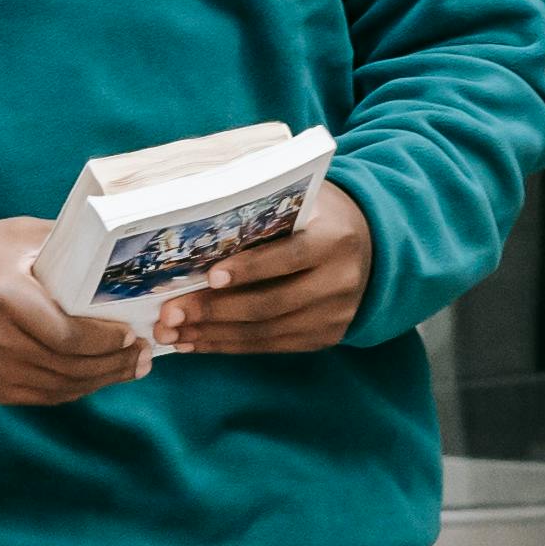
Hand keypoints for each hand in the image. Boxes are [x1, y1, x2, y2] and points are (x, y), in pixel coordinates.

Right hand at [0, 218, 158, 407]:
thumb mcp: (16, 235)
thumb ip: (66, 246)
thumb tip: (121, 255)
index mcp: (3, 294)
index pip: (66, 333)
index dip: (106, 341)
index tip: (132, 333)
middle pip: (68, 365)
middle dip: (114, 364)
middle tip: (143, 356)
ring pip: (59, 387)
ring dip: (100, 381)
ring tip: (129, 368)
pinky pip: (40, 397)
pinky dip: (73, 389)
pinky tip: (94, 377)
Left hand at [150, 184, 374, 359]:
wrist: (374, 246)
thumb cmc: (319, 214)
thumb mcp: (305, 199)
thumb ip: (265, 208)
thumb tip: (197, 219)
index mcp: (334, 239)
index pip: (288, 258)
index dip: (249, 269)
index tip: (210, 276)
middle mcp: (339, 282)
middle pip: (270, 304)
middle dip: (214, 311)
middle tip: (170, 315)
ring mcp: (334, 315)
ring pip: (265, 332)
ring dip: (213, 335)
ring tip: (172, 333)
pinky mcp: (324, 337)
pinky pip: (270, 346)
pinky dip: (228, 345)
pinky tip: (196, 342)